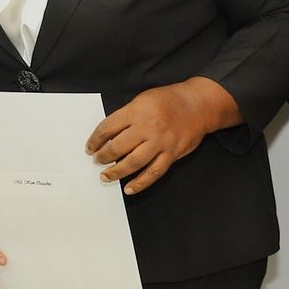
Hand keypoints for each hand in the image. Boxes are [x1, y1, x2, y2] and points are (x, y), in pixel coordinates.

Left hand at [89, 77, 238, 196]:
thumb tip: (109, 136)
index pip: (108, 128)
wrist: (198, 105)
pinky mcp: (172, 154)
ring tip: (106, 176)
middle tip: (97, 161)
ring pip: (134, 162)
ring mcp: (160, 142)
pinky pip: (154, 172)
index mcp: (136, 111)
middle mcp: (147, 127)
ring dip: (117, 172)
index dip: (95, 140)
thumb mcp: (142, 99)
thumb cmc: (168, 100)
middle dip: (103, 156)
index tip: (90, 147)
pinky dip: (141, 183)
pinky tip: (129, 188)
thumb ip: (126, 116)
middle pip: (118, 147)